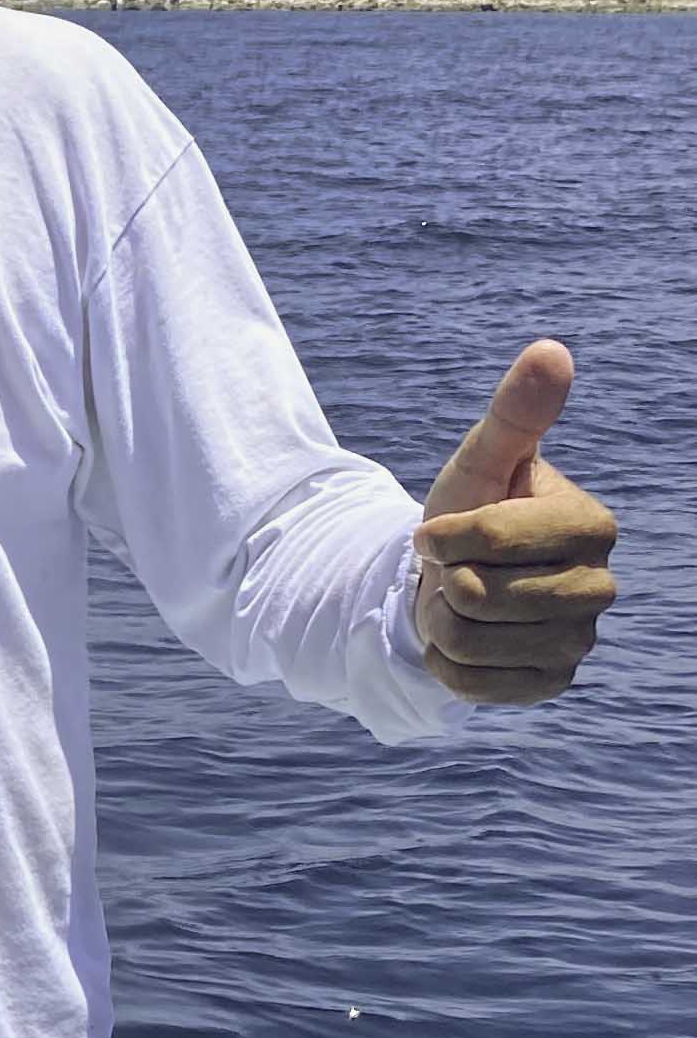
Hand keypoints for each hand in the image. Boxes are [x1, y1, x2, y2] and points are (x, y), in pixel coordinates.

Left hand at [412, 341, 616, 703]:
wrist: (457, 582)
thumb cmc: (473, 511)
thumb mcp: (482, 461)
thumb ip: (514, 414)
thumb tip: (551, 351)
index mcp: (592, 525)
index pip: (493, 537)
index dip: (446, 534)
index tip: (438, 529)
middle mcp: (599, 587)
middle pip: (480, 596)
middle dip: (445, 580)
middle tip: (456, 570)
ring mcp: (578, 642)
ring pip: (469, 642)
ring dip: (441, 621)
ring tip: (458, 602)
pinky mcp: (550, 684)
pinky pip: (472, 686)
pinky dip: (446, 663)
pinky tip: (464, 639)